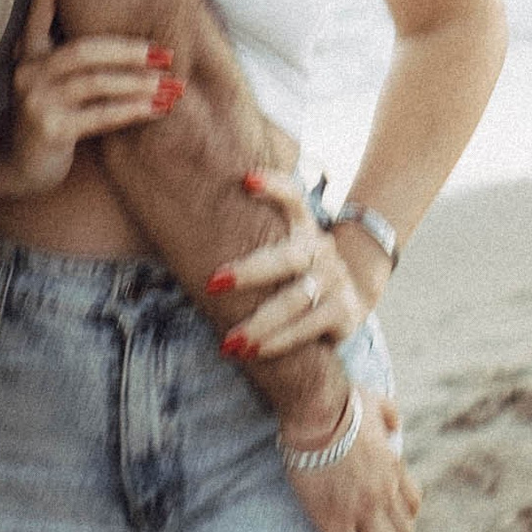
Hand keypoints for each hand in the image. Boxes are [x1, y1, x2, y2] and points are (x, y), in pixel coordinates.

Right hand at [0, 0, 182, 200]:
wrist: (21, 167)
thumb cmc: (49, 116)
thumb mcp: (53, 83)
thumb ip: (74, 58)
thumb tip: (120, 31)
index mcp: (28, 55)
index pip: (38, 12)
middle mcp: (28, 73)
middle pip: (83, 50)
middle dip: (129, 50)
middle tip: (166, 53)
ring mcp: (37, 102)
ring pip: (95, 82)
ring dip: (138, 82)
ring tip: (171, 85)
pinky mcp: (51, 130)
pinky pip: (100, 115)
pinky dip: (132, 110)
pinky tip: (156, 109)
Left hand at [206, 168, 384, 361]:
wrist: (350, 301)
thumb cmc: (296, 273)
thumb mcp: (282, 248)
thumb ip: (251, 236)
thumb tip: (182, 227)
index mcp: (303, 227)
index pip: (293, 198)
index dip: (274, 186)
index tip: (245, 180)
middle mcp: (322, 249)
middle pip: (287, 257)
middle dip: (249, 271)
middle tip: (213, 283)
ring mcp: (335, 279)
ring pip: (296, 300)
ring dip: (260, 322)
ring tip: (231, 340)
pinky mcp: (344, 311)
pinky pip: (309, 326)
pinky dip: (280, 341)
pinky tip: (255, 351)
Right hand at [285, 400, 419, 531]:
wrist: (319, 410)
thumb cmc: (341, 401)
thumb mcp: (376, 401)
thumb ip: (389, 414)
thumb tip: (396, 422)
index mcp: (393, 468)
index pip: (410, 503)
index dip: (406, 521)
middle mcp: (385, 495)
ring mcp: (363, 511)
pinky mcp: (336, 522)